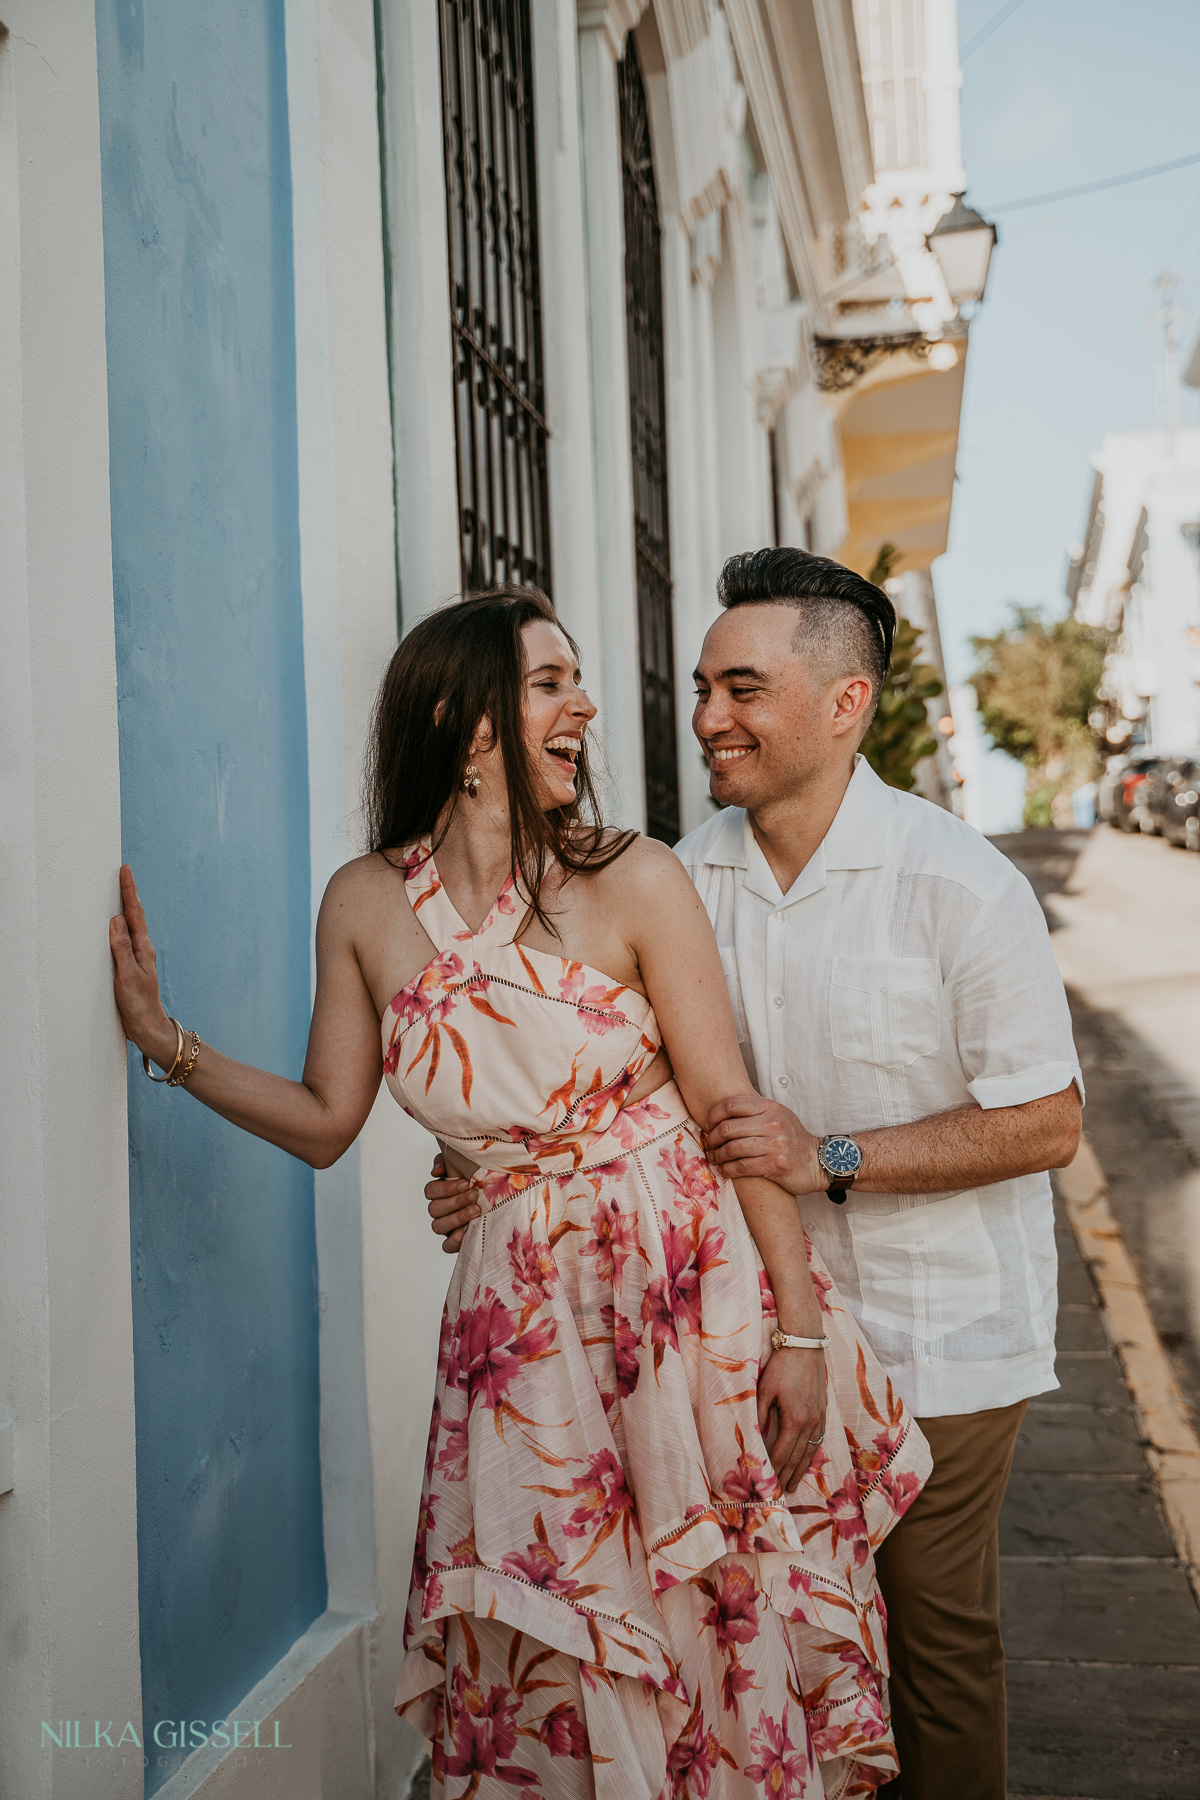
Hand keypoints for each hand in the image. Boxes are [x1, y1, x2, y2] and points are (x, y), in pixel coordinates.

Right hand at [109, 865, 178, 1068]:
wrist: (148, 1028)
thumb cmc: (138, 1004)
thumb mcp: (127, 975)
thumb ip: (121, 948)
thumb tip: (116, 919)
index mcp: (143, 948)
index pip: (134, 913)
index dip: (129, 890)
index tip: (125, 870)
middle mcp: (142, 949)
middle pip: (134, 915)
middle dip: (127, 893)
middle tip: (122, 872)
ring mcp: (137, 957)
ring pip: (130, 926)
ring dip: (125, 907)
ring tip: (118, 890)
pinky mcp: (130, 967)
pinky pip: (124, 939)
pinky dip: (119, 926)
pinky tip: (115, 926)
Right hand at [426, 1155, 481, 1253]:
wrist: (501, 1201)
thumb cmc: (481, 1180)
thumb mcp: (468, 1166)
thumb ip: (449, 1161)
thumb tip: (437, 1171)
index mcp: (440, 1192)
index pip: (430, 1190)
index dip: (445, 1188)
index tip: (466, 1182)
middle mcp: (440, 1211)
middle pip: (434, 1208)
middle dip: (455, 1201)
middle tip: (474, 1195)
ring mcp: (446, 1228)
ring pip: (437, 1226)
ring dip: (457, 1217)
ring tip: (476, 1210)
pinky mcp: (455, 1243)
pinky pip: (446, 1246)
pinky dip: (454, 1240)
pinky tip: (467, 1230)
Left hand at [706, 1093, 822, 1192]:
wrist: (818, 1161)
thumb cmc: (792, 1139)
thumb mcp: (778, 1116)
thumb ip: (754, 1111)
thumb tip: (721, 1112)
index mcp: (770, 1108)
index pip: (732, 1104)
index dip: (714, 1115)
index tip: (708, 1125)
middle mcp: (772, 1123)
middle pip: (728, 1128)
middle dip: (712, 1138)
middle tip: (708, 1145)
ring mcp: (774, 1144)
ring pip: (732, 1149)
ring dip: (717, 1155)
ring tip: (713, 1158)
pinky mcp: (775, 1165)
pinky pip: (741, 1167)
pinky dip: (728, 1169)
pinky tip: (724, 1169)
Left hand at [757, 1346, 826, 1492]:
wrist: (806, 1346)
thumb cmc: (782, 1366)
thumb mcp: (764, 1389)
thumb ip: (759, 1415)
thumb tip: (754, 1437)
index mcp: (795, 1419)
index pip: (782, 1453)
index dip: (774, 1470)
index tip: (767, 1484)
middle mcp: (811, 1422)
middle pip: (798, 1457)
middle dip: (788, 1476)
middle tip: (781, 1493)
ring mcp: (820, 1417)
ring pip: (811, 1450)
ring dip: (801, 1469)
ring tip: (793, 1484)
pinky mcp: (824, 1410)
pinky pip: (818, 1439)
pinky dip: (812, 1453)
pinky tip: (807, 1459)